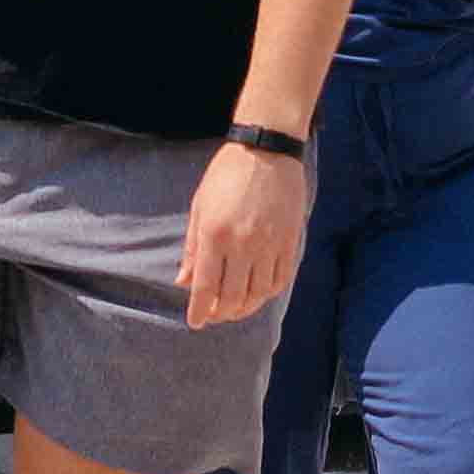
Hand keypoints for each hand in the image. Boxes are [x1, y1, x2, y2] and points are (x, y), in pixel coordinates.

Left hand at [180, 138, 309, 328]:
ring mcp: (269, 244)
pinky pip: (280, 279)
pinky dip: (267, 293)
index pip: (206, 288)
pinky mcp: (290, 241)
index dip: (199, 311)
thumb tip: (183, 282)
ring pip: (258, 294)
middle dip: (221, 314)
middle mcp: (243, 243)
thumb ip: (193, 248)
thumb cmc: (227, 176)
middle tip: (214, 315)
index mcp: (215, 234)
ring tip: (235, 309)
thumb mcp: (200, 207)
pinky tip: (258, 292)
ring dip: (244, 308)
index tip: (195, 322)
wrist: (267, 150)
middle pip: (232, 298)